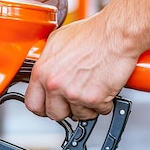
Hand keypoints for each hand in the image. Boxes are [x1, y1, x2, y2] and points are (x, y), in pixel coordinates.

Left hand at [24, 13, 138, 120]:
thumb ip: (48, 61)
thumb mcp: (58, 41)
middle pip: (54, 114)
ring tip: (92, 88)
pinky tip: (103, 88)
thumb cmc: (92, 34)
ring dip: (86, 106)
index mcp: (42, 72)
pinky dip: (104, 103)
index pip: (33, 103)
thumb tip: (46, 71)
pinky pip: (99, 111)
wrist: (116, 35)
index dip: (42, 107)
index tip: (49, 106)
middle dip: (65, 109)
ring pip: (79, 115)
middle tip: (73, 99)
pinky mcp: (94, 99)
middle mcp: (55, 84)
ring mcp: (74, 93)